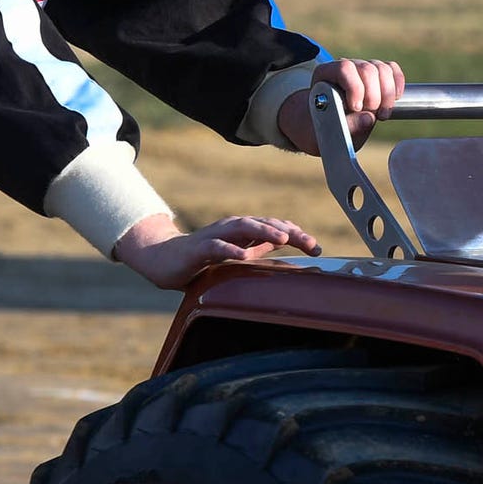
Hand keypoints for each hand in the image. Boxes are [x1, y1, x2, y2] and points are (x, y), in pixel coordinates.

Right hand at [114, 212, 319, 290]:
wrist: (165, 259)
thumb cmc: (204, 257)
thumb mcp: (239, 252)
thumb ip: (260, 246)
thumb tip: (288, 242)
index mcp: (245, 230)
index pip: (276, 228)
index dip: (298, 236)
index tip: (317, 249)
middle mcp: (233, 228)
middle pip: (265, 224)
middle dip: (289, 232)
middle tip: (310, 244)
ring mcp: (216, 235)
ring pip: (243, 228)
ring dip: (264, 231)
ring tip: (283, 238)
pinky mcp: (199, 248)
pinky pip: (217, 247)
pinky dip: (231, 249)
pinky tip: (244, 256)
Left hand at [276, 58, 404, 154]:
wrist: (327, 127)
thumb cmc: (321, 128)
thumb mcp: (327, 132)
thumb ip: (346, 126)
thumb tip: (368, 118)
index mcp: (325, 74)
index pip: (344, 68)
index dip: (355, 87)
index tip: (357, 109)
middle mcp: (345, 68)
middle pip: (367, 68)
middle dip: (374, 94)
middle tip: (373, 115)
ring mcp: (362, 69)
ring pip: (382, 69)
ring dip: (388, 94)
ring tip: (382, 115)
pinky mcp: (377, 75)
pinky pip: (392, 69)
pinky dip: (397, 84)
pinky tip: (394, 100)